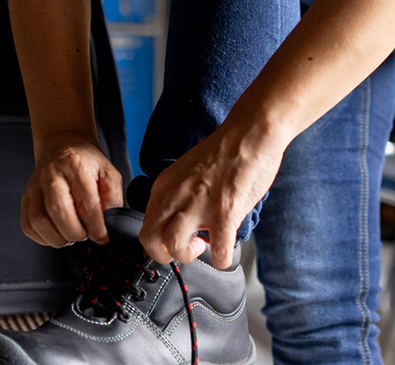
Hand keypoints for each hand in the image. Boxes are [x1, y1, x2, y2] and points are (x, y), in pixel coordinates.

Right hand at [22, 137, 123, 246]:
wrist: (61, 146)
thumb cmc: (85, 163)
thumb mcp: (108, 173)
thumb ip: (113, 199)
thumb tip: (111, 226)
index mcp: (75, 166)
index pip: (86, 203)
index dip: (96, 227)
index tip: (102, 236)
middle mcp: (51, 174)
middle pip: (58, 210)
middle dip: (75, 232)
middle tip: (85, 233)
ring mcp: (34, 187)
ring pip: (38, 221)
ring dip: (58, 237)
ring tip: (70, 234)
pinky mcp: (25, 199)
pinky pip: (28, 226)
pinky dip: (44, 237)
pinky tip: (57, 232)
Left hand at [139, 125, 283, 267]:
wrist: (249, 135)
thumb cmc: (224, 152)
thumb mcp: (186, 171)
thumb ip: (177, 195)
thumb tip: (179, 221)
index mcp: (165, 186)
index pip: (145, 224)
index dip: (159, 240)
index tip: (177, 238)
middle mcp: (176, 196)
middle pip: (149, 239)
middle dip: (164, 254)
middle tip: (185, 248)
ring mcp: (199, 205)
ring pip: (174, 246)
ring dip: (188, 256)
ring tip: (203, 246)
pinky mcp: (224, 213)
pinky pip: (218, 252)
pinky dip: (222, 260)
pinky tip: (226, 252)